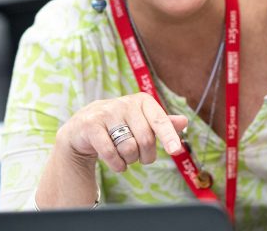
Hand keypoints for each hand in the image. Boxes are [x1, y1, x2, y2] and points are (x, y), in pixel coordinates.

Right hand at [55, 92, 187, 172]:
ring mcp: (106, 113)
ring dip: (129, 160)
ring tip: (124, 156)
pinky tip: (117, 163)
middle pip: (145, 139)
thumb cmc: (120, 126)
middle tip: (140, 157)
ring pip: (128, 148)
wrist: (82, 129)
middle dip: (145, 156)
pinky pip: (110, 153)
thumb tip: (184, 121)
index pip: (159, 120)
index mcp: (142, 101)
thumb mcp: (142, 123)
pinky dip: (117, 164)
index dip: (169, 136)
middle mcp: (124, 103)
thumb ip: (162, 123)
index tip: (176, 151)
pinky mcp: (91, 125)